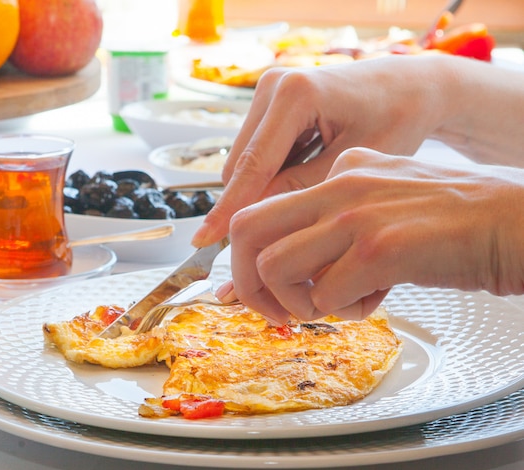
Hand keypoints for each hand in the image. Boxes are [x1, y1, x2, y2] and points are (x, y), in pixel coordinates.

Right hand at [192, 55, 449, 246]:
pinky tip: (305, 178)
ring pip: (245, 161)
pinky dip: (273, 174)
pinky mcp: (270, 102)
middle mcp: (273, 86)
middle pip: (241, 165)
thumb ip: (300, 190)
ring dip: (264, 188)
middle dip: (254, 203)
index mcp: (296, 94)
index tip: (203, 240)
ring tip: (306, 201)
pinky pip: (257, 152)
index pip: (253, 165)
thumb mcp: (351, 165)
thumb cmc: (395, 122)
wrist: (408, 88)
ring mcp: (269, 91)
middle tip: (282, 237)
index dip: (230, 208)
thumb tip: (255, 218)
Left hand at [219, 148, 523, 321]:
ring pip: (275, 266)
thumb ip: (336, 229)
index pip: (261, 211)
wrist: (517, 224)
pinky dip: (346, 312)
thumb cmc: (453, 226)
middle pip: (245, 230)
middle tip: (275, 312)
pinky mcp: (380, 248)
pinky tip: (377, 300)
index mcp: (342, 170)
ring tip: (336, 305)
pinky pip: (326, 298)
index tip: (265, 291)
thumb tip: (287, 270)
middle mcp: (342, 183)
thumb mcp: (384, 208)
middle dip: (247, 283)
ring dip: (297, 303)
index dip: (250, 261)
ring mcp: (358, 213)